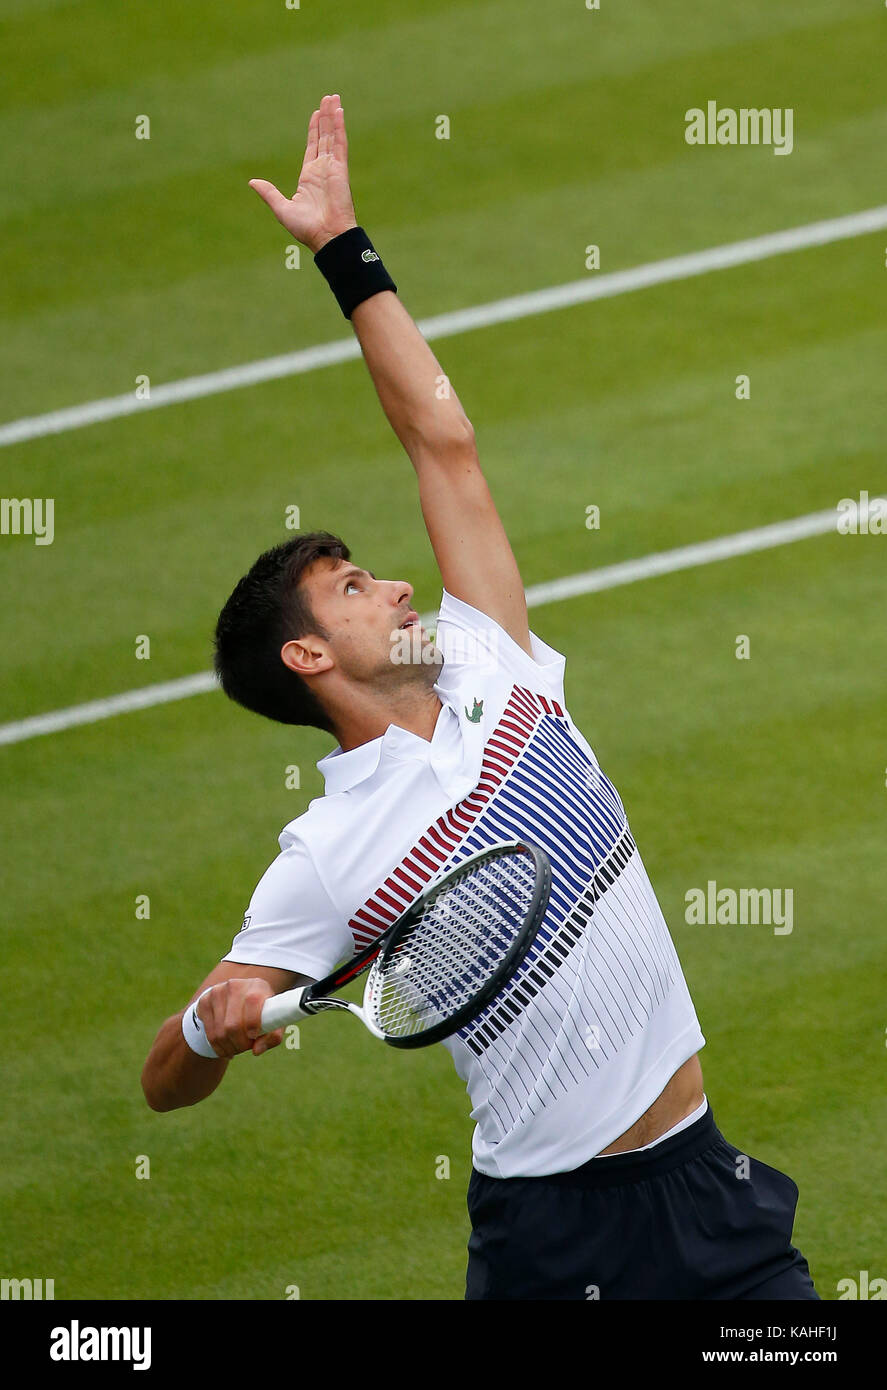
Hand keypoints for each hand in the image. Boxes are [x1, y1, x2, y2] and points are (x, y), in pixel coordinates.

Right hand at [196, 977, 284, 1058]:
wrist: (238, 998)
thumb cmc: (261, 1012)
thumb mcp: (273, 1021)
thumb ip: (273, 1037)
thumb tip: (257, 1050)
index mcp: (257, 986)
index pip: (252, 1001)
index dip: (252, 1022)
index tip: (253, 1036)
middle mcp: (235, 985)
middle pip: (233, 1024)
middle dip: (241, 1044)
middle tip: (246, 1047)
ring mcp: (217, 992)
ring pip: (220, 1033)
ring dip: (229, 1047)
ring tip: (237, 1048)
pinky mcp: (204, 1001)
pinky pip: (209, 1034)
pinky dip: (218, 1047)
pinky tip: (226, 1046)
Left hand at [249, 93, 357, 254]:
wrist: (326, 236)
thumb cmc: (306, 228)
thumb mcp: (281, 208)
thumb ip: (269, 193)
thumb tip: (252, 182)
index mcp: (309, 178)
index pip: (313, 147)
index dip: (314, 130)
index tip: (316, 114)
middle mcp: (322, 170)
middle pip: (323, 137)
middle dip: (325, 118)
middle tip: (328, 99)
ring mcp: (332, 168)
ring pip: (332, 136)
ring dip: (332, 116)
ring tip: (333, 97)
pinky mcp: (340, 169)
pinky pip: (340, 143)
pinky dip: (339, 127)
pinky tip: (339, 111)